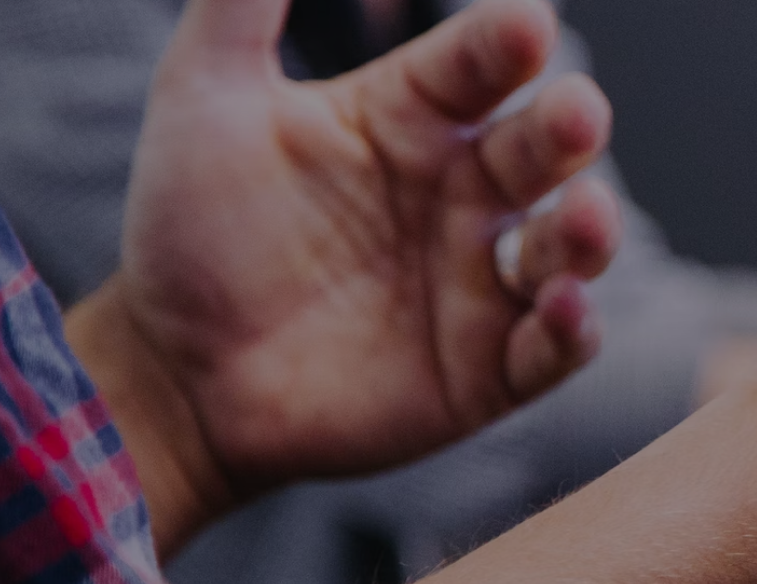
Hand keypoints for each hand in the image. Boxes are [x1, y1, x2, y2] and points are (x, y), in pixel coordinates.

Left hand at [69, 0, 617, 528]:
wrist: (169, 373)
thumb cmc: (190, 230)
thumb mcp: (203, 98)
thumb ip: (242, 2)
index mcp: (412, 117)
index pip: (480, 63)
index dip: (507, 42)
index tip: (524, 25)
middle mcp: (462, 192)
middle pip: (542, 147)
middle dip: (569, 127)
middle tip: (575, 113)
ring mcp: (481, 280)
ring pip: (567, 244)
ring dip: (587, 230)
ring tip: (581, 217)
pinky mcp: (487, 369)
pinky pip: (553, 346)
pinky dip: (572, 327)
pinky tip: (560, 306)